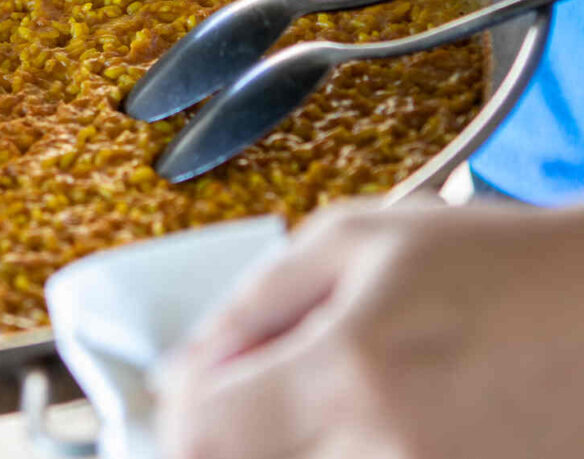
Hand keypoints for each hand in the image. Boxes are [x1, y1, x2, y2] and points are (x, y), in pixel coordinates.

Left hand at [156, 198, 583, 458]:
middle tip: (263, 385)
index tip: (198, 381)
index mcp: (348, 372)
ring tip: (338, 392)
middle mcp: (383, 455)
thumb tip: (190, 359)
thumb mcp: (359, 239)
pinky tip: (374, 420)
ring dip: (294, 441)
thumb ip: (259, 297)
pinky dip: (347, 452)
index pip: (201, 430)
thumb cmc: (493, 264)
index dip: (182, 405)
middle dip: (236, 427)